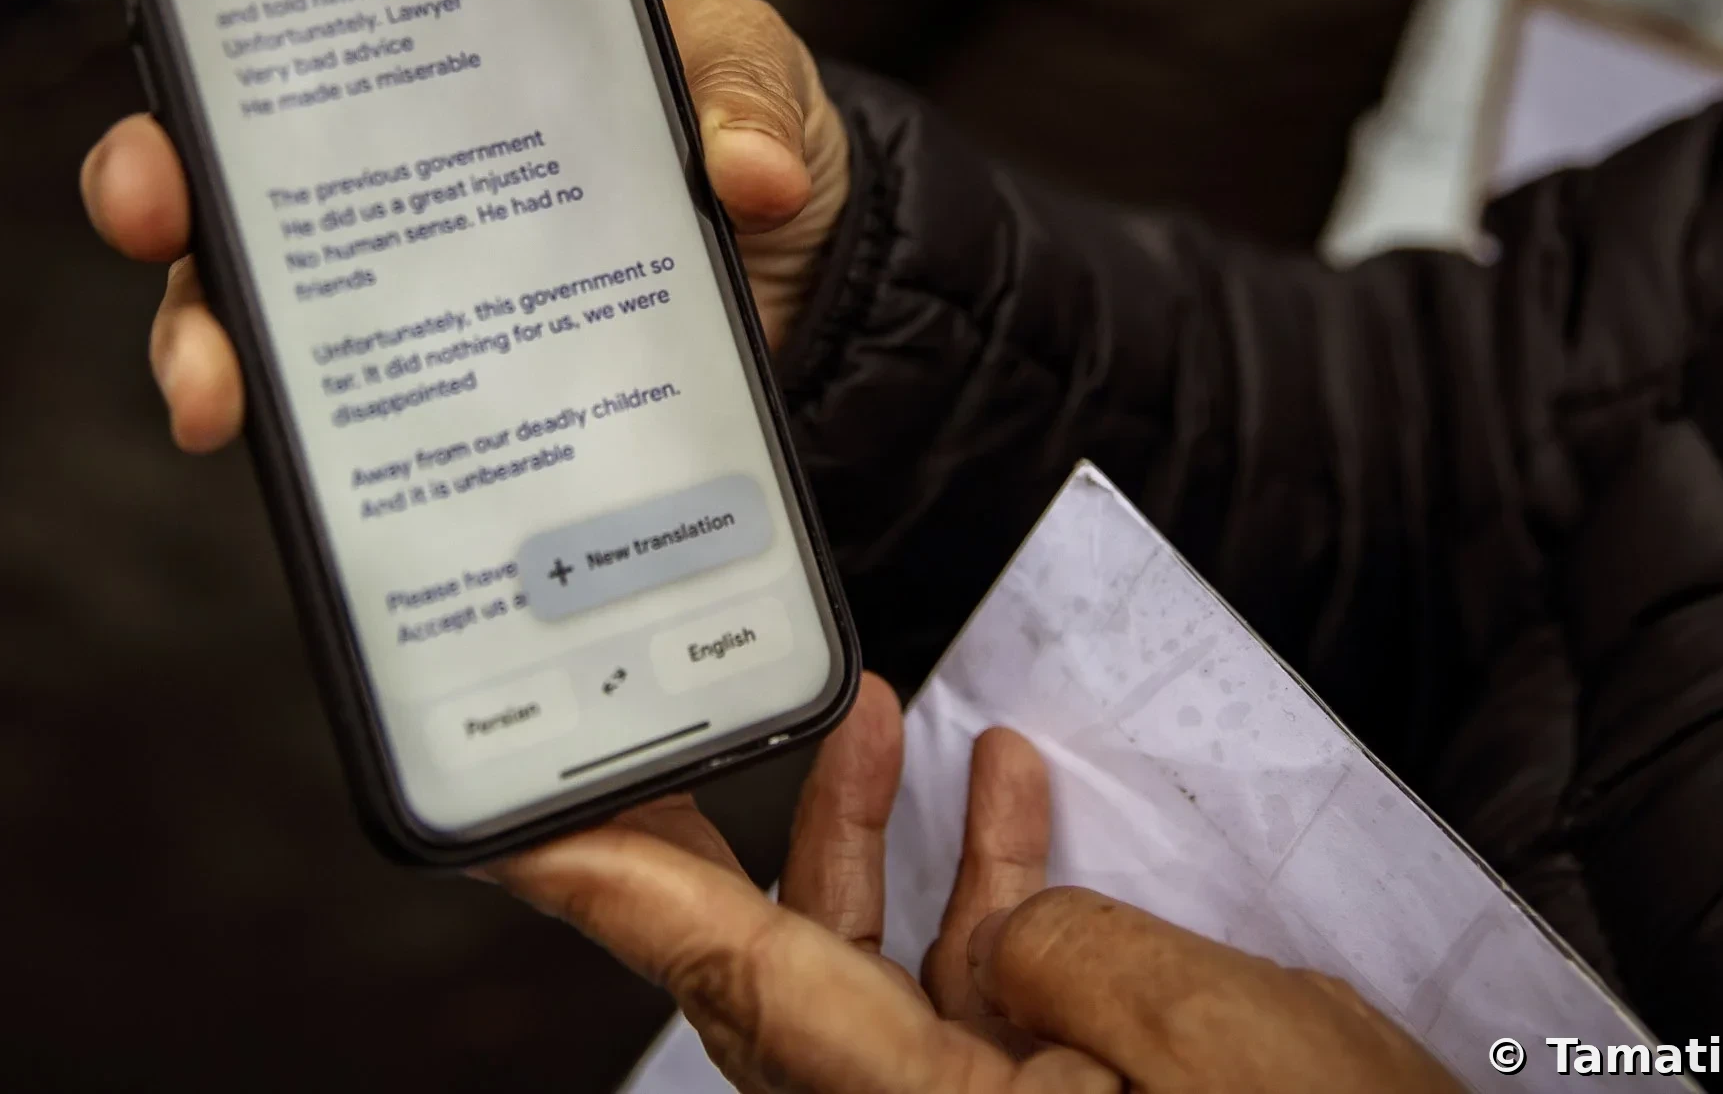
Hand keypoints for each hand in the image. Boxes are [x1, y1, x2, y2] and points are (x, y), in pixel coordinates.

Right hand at [50, 0, 849, 453]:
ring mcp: (409, 276)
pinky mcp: (449, 375)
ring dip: (206, 335)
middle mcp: (393, 160)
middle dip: (157, 171)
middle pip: (224, 157)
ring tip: (218, 386)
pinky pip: (357, 410)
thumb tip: (747, 174)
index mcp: (442, 50)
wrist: (802, 273)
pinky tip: (325, 466)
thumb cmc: (748, 139)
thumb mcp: (751, 80)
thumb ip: (742, 95)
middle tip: (156, 200)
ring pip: (254, 298)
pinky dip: (326, 439)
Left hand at [489, 673, 1459, 1093]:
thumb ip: (1044, 944)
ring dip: (881, 844)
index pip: (734, 985)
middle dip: (755, 833)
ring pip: (883, 981)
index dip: (615, 896)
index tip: (509, 827)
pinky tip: (1015, 803)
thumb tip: (984, 916)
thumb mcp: (1195, 1023)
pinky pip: (977, 1004)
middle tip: (691, 726)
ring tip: (886, 719)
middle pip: (785, 978)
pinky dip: (987, 900)